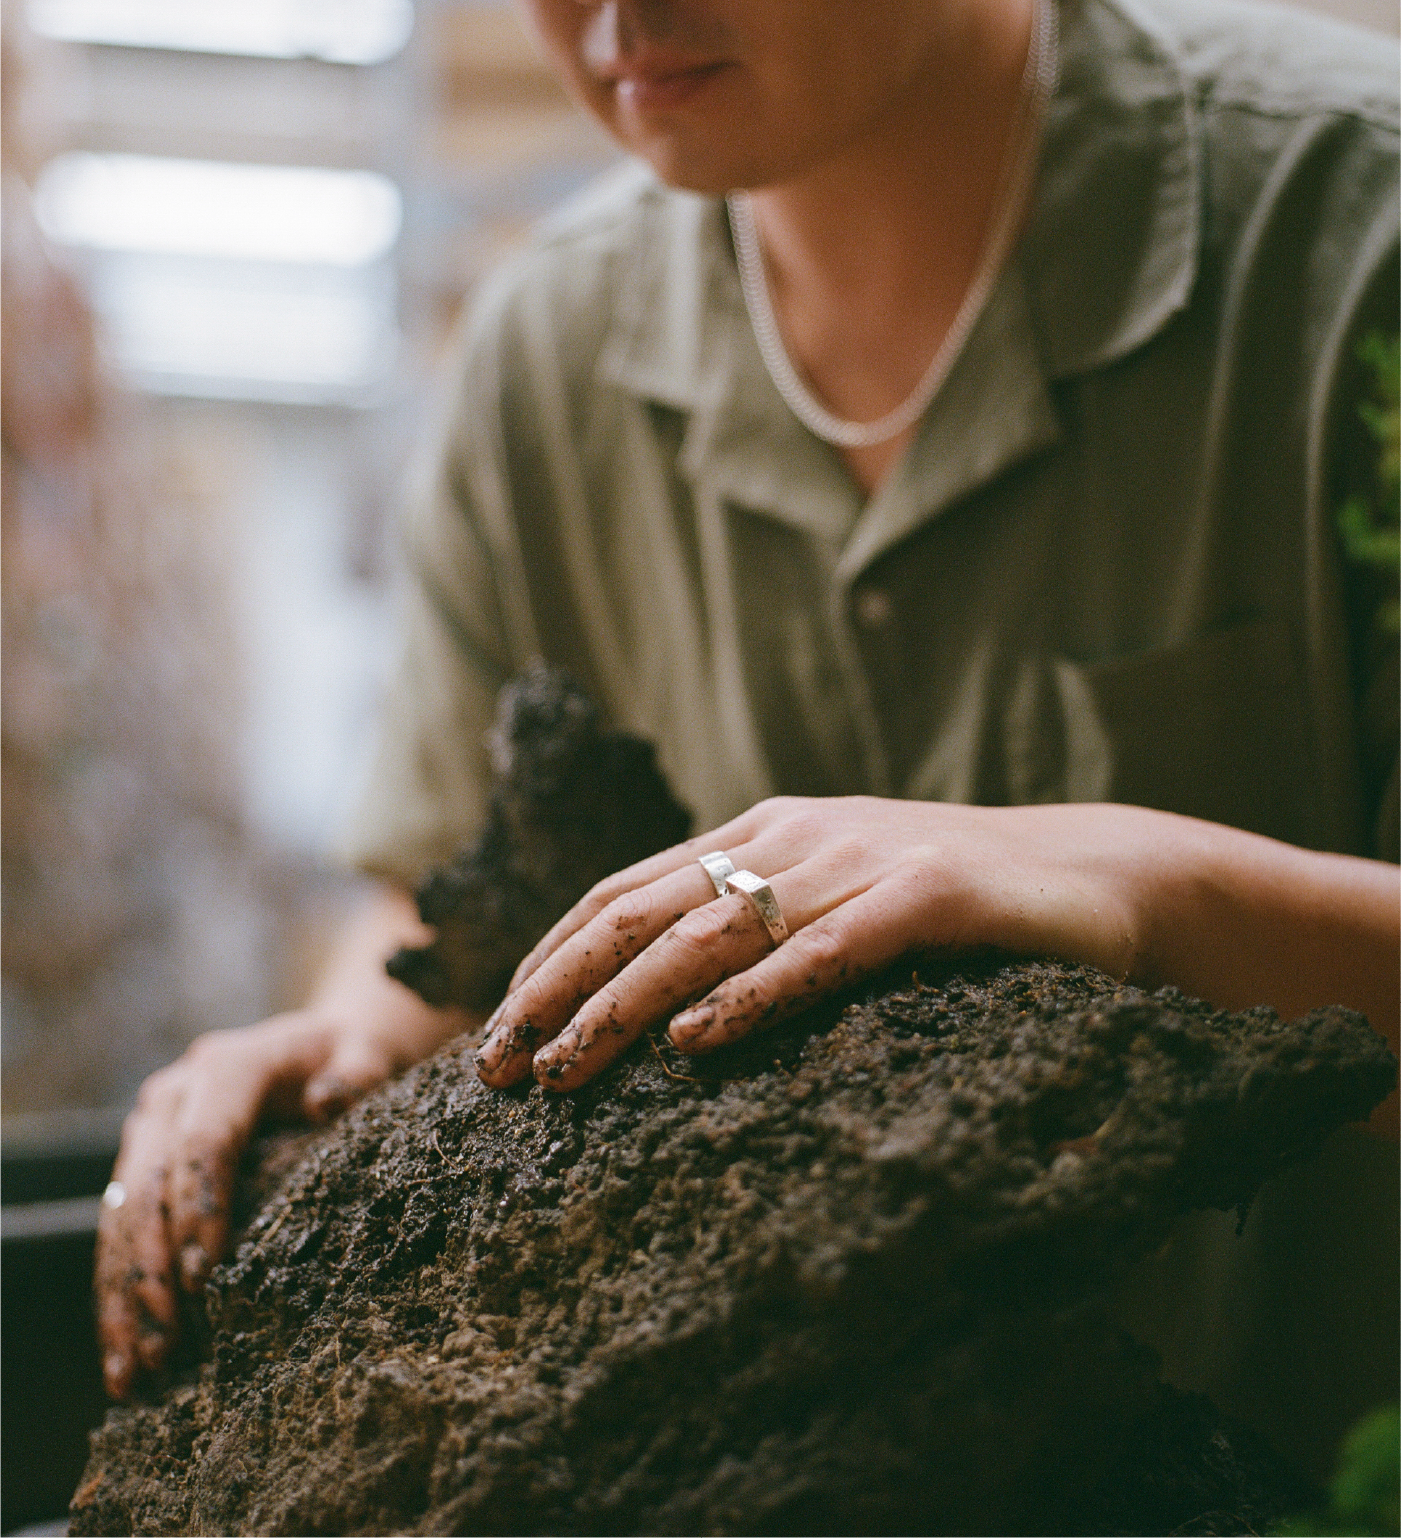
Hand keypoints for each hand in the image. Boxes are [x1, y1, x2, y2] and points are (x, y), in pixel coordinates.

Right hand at [96, 881, 470, 1397]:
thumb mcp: (368, 1056)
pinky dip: (117, 1292)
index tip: (202, 1278)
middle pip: (149, 1185)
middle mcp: (175, 1094)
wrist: (325, 1046)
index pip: (204, 1143)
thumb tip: (325, 1100)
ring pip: (122, 1217)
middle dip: (150, 1271)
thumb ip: (356, 1073)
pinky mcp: (143, 1163)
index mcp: (228, 1066)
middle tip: (164, 1347)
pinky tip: (122, 1355)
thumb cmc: (353, 1059)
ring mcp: (151, 1129)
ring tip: (134, 1371)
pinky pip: (119, 1231)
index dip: (197, 1210)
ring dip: (123, 1295)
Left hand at [473, 795, 1152, 1092]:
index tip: (497, 1031)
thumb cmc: (958, 908)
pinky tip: (696, 1047)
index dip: (551, 957)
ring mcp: (861, 858)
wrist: (1101, 877)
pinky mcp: (929, 895)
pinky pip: (825, 950)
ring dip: (627, 1004)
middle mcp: (797, 834)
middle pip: (646, 911)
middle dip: (560, 988)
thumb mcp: (838, 902)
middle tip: (498, 1067)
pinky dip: (754, 996)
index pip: (624, 891)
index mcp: (762, 833)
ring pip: (715, 930)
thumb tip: (653, 1008)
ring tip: (564, 1070)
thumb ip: (758, 927)